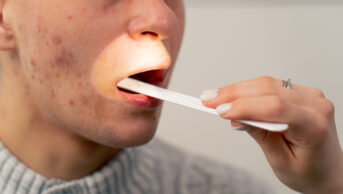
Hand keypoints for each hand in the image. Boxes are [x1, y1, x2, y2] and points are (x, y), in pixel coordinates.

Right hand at [201, 76, 342, 193]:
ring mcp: (310, 96)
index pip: (275, 107)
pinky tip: (232, 95)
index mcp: (314, 126)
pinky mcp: (300, 93)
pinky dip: (248, 89)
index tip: (219, 111)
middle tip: (208, 99)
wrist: (330, 171)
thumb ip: (261, 136)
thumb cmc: (310, 172)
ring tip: (215, 96)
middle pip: (268, 90)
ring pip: (267, 84)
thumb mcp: (281, 162)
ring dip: (238, 89)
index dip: (244, 106)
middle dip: (234, 94)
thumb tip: (237, 118)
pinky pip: (271, 85)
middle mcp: (315, 105)